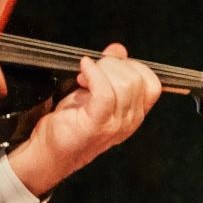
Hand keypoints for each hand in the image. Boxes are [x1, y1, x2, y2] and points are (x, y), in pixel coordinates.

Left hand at [9, 43, 160, 196]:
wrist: (50, 152)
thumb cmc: (71, 123)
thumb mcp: (94, 92)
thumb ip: (111, 70)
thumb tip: (118, 50)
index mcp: (134, 113)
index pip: (151, 83)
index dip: (132, 66)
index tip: (110, 65)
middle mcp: (130, 121)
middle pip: (135, 79)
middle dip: (111, 66)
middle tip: (89, 72)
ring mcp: (116, 125)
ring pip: (123, 84)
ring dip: (101, 71)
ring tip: (82, 78)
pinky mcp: (97, 125)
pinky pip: (105, 92)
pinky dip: (94, 74)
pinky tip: (83, 69)